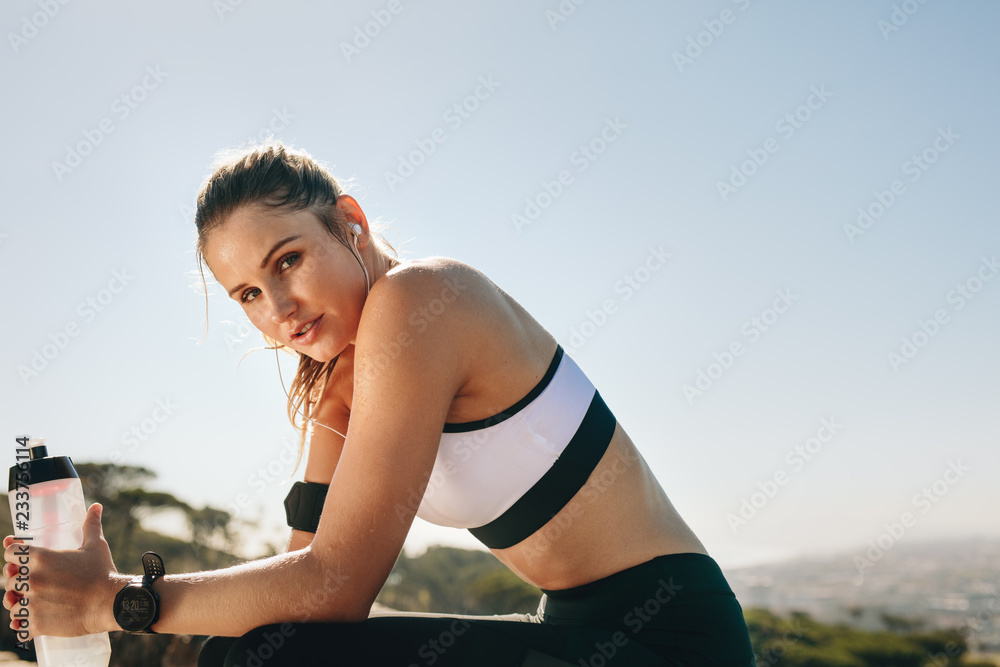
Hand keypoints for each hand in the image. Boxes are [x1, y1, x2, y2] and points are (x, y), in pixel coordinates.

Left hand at [3, 503, 124, 639]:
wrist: (110, 603)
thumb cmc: (102, 572)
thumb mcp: (95, 545)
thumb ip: (91, 525)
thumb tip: (96, 507)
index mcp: (41, 558)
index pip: (10, 554)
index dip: (14, 556)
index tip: (19, 561)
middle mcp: (32, 580)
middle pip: (8, 580)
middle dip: (17, 582)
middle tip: (32, 584)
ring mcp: (33, 603)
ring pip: (11, 604)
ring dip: (18, 603)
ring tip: (32, 603)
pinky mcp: (37, 623)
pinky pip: (18, 626)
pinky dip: (22, 625)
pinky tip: (29, 622)